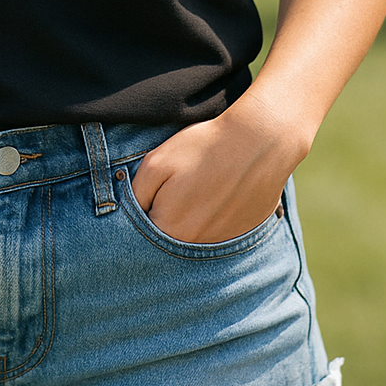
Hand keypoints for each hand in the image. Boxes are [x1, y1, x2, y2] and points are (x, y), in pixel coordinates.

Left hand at [131, 94, 307, 244]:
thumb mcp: (155, 163)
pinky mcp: (244, 234)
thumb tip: (127, 213)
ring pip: (195, 235)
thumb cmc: (203, 148)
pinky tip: (221, 194)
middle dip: (167, 214)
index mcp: (170, 229)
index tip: (155, 190)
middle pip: (169, 236)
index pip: (142, 231)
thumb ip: (135, 194)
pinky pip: (220, 234)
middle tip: (180, 186)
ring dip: (193, 218)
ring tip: (202, 187)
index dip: (145, 206)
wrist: (258, 140)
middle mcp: (196, 245)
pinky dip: (216, 218)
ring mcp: (223, 243)